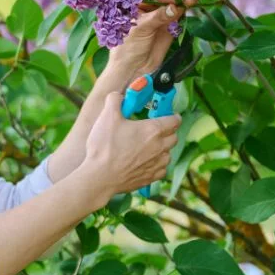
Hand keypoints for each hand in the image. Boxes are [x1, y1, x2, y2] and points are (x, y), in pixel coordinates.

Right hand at [80, 91, 181, 206]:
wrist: (100, 177)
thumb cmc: (104, 146)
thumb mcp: (107, 116)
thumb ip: (115, 100)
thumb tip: (118, 96)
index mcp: (153, 130)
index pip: (174, 120)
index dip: (172, 116)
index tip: (166, 115)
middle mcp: (159, 147)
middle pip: (174, 137)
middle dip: (168, 132)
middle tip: (155, 129)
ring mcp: (156, 164)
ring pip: (168, 154)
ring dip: (162, 149)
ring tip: (148, 147)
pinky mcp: (151, 178)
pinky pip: (162, 169)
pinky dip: (157, 164)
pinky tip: (146, 162)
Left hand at [108, 0, 209, 78]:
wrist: (135, 69)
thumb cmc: (128, 47)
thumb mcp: (140, 29)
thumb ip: (157, 17)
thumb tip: (174, 7)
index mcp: (135, 4)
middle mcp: (148, 6)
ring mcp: (161, 15)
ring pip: (176, 2)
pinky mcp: (171, 24)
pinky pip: (181, 13)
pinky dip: (190, 5)